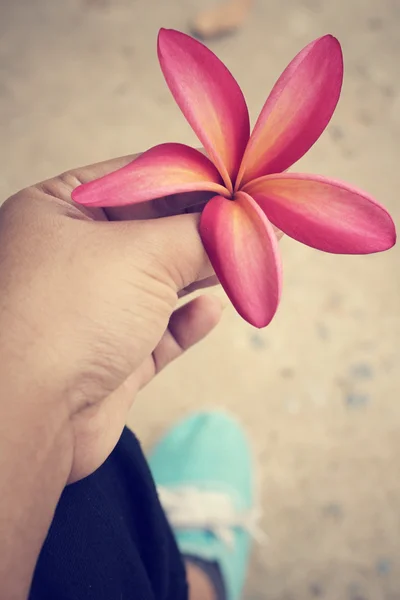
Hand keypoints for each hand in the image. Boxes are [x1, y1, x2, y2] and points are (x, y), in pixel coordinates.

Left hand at [0, 155, 222, 482]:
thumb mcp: (143, 254)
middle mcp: (71, 256)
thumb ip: (200, 234)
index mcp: (59, 209)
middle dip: (205, 229)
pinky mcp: (108, 357)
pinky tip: (210, 310)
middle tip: (255, 222)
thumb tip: (242, 222)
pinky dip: (186, 321)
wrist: (29, 417)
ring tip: (246, 260)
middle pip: (153, 231)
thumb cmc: (70, 313)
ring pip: (159, 283)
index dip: (194, 179)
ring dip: (202, 273)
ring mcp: (89, 308)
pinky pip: (157, 332)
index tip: (241, 182)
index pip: (139, 179)